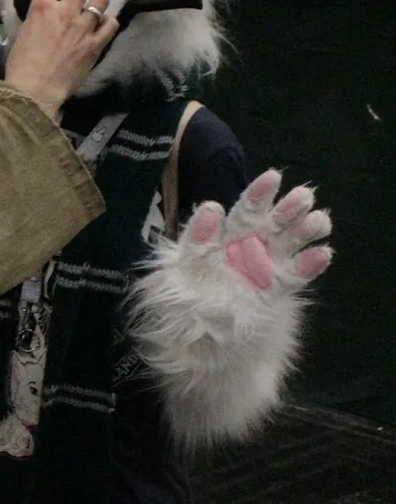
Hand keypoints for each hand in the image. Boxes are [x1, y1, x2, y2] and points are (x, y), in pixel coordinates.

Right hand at [3, 0, 117, 120]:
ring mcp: (84, 28)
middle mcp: (66, 13)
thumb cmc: (21, 67)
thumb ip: (34, 21)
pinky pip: (110, 26)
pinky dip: (109, 21)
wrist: (34, 92)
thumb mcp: (21, 35)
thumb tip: (39, 19)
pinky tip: (106, 22)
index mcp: (42, 9)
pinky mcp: (95, 46)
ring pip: (101, 0)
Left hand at [184, 170, 332, 291]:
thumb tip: (211, 208)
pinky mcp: (275, 288)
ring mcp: (267, 266)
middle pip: (275, 222)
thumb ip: (196, 238)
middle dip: (289, 208)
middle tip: (305, 196)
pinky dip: (310, 265)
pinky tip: (323, 254)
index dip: (259, 194)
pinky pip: (296, 275)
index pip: (247, 209)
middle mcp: (253, 245)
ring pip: (291, 243)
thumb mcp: (181, 263)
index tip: (274, 177)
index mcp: (230, 234)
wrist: (193, 326)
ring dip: (305, 230)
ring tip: (320, 221)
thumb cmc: (186, 290)